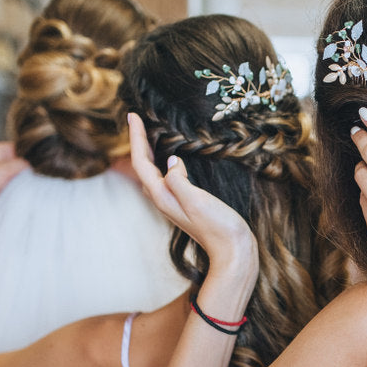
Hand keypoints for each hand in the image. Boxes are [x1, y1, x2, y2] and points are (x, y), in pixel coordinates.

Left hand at [128, 113, 256, 272]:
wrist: (232, 251)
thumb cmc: (218, 227)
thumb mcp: (197, 200)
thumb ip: (178, 180)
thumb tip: (172, 160)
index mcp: (162, 195)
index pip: (141, 162)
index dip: (135, 137)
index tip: (133, 115)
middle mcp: (164, 199)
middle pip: (142, 166)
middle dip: (137, 142)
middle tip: (137, 120)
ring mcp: (174, 202)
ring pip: (152, 173)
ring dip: (148, 152)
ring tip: (148, 135)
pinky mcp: (186, 204)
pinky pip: (166, 178)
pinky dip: (163, 162)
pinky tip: (172, 159)